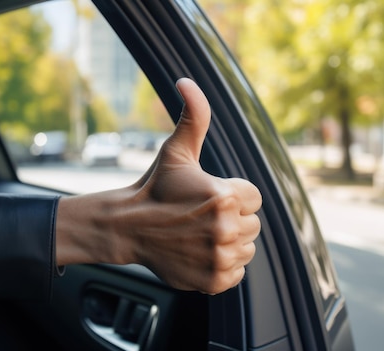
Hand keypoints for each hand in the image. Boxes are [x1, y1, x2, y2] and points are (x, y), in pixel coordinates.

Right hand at [56, 78, 261, 294]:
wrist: (129, 226)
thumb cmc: (156, 187)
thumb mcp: (177, 150)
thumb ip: (194, 116)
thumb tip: (187, 81)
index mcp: (225, 196)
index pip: (254, 198)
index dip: (234, 196)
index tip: (209, 197)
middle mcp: (226, 228)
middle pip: (252, 224)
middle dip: (232, 219)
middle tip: (200, 216)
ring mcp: (220, 257)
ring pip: (246, 248)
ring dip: (229, 242)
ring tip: (199, 233)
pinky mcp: (214, 280)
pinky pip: (237, 272)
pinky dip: (223, 265)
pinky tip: (200, 252)